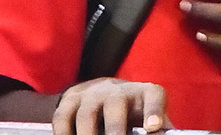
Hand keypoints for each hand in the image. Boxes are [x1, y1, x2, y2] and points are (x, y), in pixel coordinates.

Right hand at [52, 78, 166, 134]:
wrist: (101, 95)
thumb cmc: (132, 115)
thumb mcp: (147, 119)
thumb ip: (158, 130)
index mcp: (144, 93)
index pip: (153, 95)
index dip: (154, 110)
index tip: (153, 127)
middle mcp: (118, 90)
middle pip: (116, 103)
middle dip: (115, 128)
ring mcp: (93, 93)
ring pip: (87, 113)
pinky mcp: (71, 99)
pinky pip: (63, 117)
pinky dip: (64, 134)